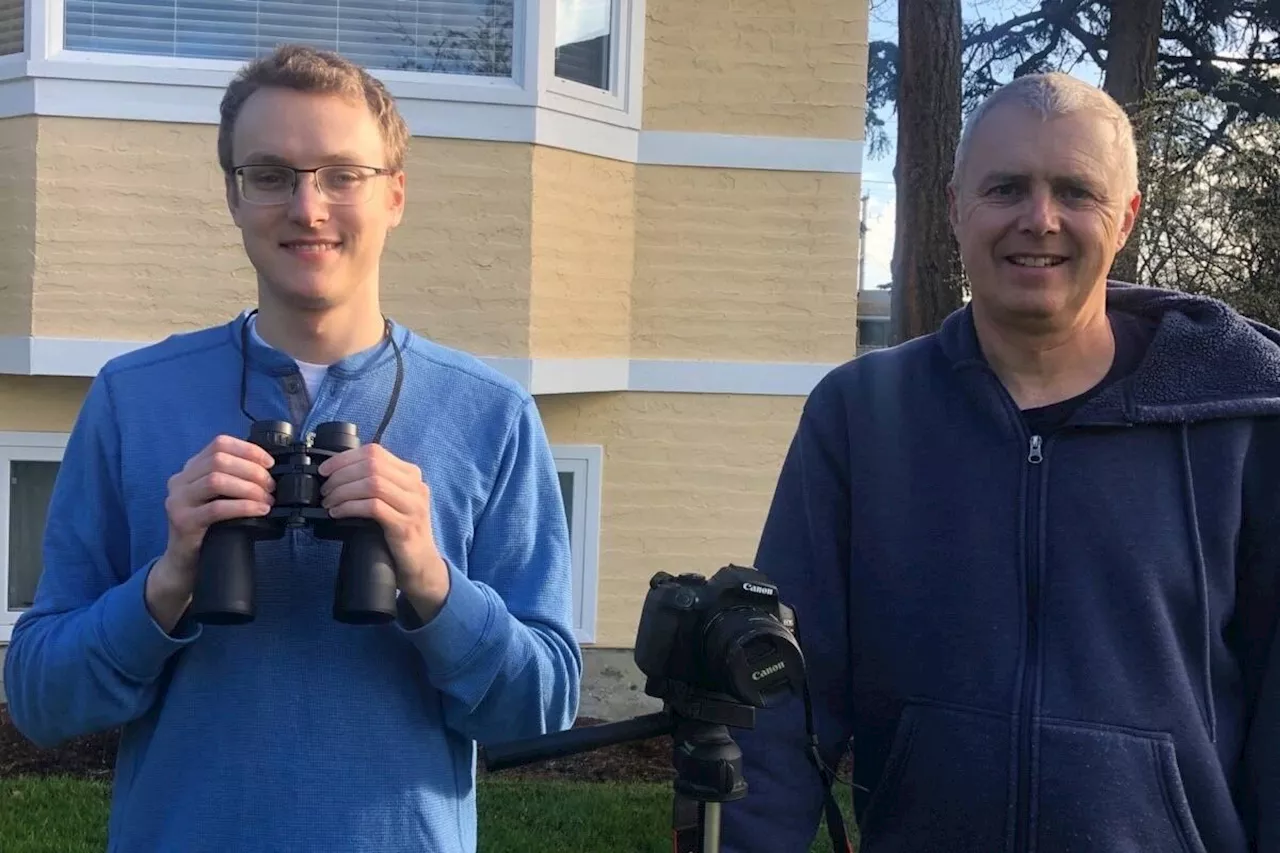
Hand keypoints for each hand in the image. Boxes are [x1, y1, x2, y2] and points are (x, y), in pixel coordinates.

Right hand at [146, 436, 275, 629]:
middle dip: (252, 471)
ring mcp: (178, 501)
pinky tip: (260, 511)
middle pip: (219, 460)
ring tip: (267, 500)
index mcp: (190, 469)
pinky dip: (243, 507)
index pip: (219, 444)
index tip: (269, 463)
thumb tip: (268, 470)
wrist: (185, 563)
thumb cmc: (209, 528)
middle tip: (271, 486)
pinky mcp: (183, 522)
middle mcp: (180, 481)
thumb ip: (233, 479)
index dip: (248, 450)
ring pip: (217, 481)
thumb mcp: (218, 497)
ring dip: (249, 488)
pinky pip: (217, 508)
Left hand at [318, 444, 448, 619]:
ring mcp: (413, 506)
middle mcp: (415, 486)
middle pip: (372, 465)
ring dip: (343, 491)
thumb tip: (338, 474)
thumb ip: (376, 485)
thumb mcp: (393, 502)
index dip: (345, 458)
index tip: (325, 470)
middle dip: (341, 475)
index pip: (375, 452)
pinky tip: (338, 513)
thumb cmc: (400, 533)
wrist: (421, 566)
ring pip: (372, 483)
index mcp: (411, 475)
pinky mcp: (405, 526)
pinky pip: (373, 507)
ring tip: (329, 502)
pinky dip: (350, 507)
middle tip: (325, 490)